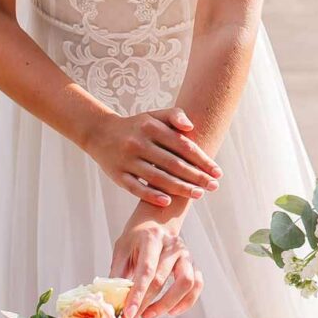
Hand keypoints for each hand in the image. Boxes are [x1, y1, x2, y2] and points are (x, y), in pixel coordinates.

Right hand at [84, 108, 221, 206]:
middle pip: (173, 163)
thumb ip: (175, 115)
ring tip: (199, 194)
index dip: (202, 160)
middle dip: (196, 177)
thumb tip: (191, 127)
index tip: (217, 172)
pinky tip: (168, 202)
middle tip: (214, 186)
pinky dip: (151, 195)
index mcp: (151, 127)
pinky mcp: (117, 174)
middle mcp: (139, 143)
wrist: (100, 133)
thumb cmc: (137, 126)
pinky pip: (135, 188)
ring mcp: (127, 160)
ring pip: (157, 177)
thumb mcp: (154, 115)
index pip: (183, 145)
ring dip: (180, 188)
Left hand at [110, 219, 203, 317]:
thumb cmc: (137, 238)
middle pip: (162, 279)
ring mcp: (186, 255)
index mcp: (152, 239)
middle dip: (145, 304)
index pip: (146, 270)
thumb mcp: (122, 250)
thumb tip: (112, 301)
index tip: (127, 314)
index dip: (137, 294)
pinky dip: (187, 301)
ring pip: (185, 283)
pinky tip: (172, 311)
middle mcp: (173, 246)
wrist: (156, 222)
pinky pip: (197, 285)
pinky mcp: (194, 264)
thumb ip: (118, 274)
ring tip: (150, 314)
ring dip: (167, 304)